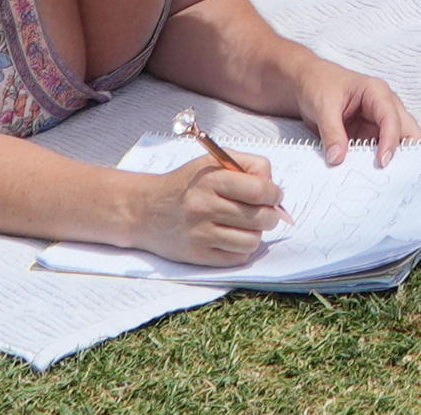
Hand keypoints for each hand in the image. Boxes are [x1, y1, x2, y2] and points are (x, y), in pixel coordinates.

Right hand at [135, 156, 285, 265]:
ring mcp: (200, 234)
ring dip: (256, 234)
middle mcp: (205, 207)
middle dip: (270, 215)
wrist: (145, 210)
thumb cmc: (186, 184)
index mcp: (211, 179)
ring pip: (252, 241)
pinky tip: (233, 238)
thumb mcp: (213, 161)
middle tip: (263, 212)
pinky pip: (237, 258)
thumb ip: (249, 165)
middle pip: (260, 218)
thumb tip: (275, 189)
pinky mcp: (197, 255)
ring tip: (246, 225)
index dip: (274, 194)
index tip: (273, 195)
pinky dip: (241, 249)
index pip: (259, 190)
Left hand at [296, 58, 420, 164]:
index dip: (390, 141)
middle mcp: (384, 106)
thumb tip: (337, 159)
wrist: (308, 83)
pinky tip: (368, 174)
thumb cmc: (319, 84)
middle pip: (408, 130)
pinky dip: (376, 162)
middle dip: (406, 152)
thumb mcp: (323, 106)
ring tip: (381, 177)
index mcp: (377, 93)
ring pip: (398, 143)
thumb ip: (332, 133)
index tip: (382, 162)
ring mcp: (378, 122)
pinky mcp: (369, 134)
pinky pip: (378, 150)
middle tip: (395, 173)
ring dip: (392, 159)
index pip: (392, 119)